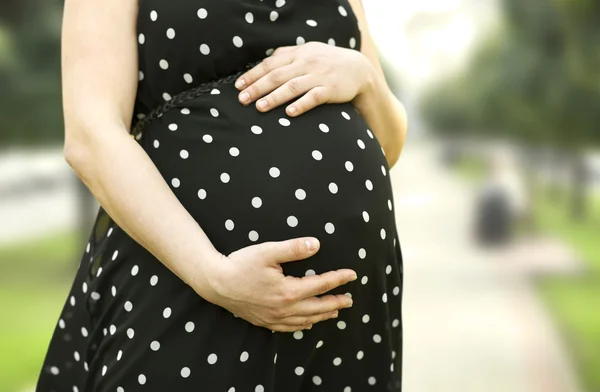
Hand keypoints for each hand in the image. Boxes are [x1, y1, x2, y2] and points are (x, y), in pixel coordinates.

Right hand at [201, 237, 356, 331]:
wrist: (215, 283)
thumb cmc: (240, 264)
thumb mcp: (268, 251)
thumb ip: (294, 248)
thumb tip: (316, 244)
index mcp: (288, 291)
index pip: (321, 285)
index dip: (338, 279)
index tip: (352, 275)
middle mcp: (284, 308)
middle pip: (318, 307)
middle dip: (336, 302)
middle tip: (350, 299)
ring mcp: (274, 318)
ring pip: (305, 320)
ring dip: (322, 316)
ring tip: (335, 312)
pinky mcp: (264, 322)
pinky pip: (289, 328)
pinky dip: (303, 325)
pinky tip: (307, 323)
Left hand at [235, 41, 373, 116]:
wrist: (360, 69)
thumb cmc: (329, 62)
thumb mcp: (309, 52)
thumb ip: (288, 55)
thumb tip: (265, 62)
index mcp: (299, 53)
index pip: (270, 64)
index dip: (253, 75)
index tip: (238, 86)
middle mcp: (307, 63)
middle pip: (277, 76)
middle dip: (257, 88)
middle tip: (242, 100)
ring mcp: (319, 76)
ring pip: (292, 86)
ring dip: (274, 97)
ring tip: (259, 107)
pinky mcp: (331, 90)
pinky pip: (313, 97)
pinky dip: (301, 105)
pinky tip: (289, 113)